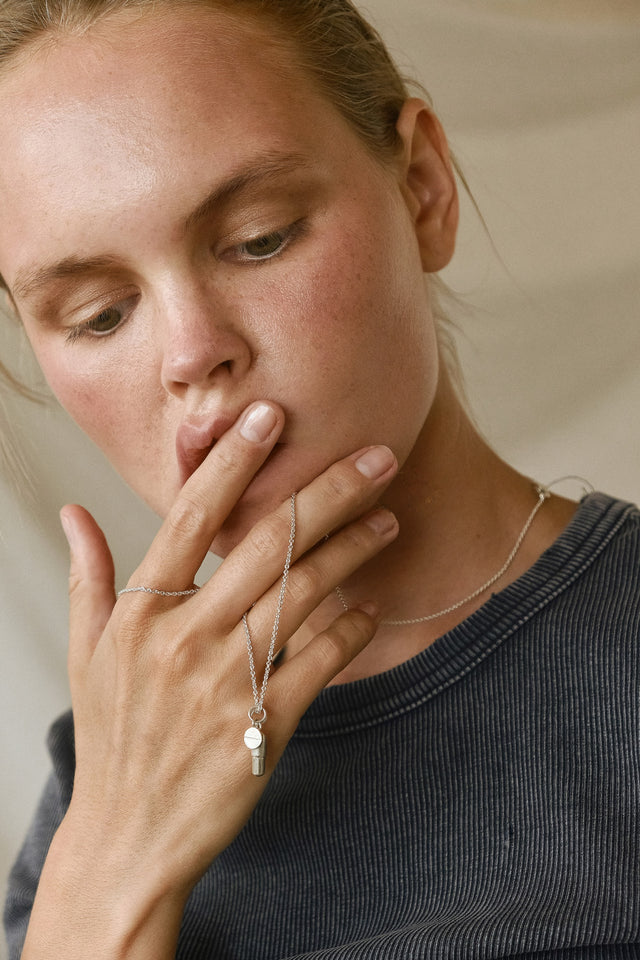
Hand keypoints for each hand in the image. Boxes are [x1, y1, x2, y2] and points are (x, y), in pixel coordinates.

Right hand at [26, 401, 397, 957]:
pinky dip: (350, 627)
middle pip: (264, 546)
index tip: (268, 417)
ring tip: (389, 514)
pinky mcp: (263, 726)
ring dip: (352, 549)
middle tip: (376, 454)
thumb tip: (73, 513)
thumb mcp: (88, 655)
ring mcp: (226, 683)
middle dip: (325, 491)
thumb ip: (88, 578)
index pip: (189, 519)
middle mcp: (184, 640)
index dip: (231, 464)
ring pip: (301, 595)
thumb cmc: (111, 739)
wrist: (128, 839)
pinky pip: (318, 662)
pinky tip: (373, 603)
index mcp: (141, 615)